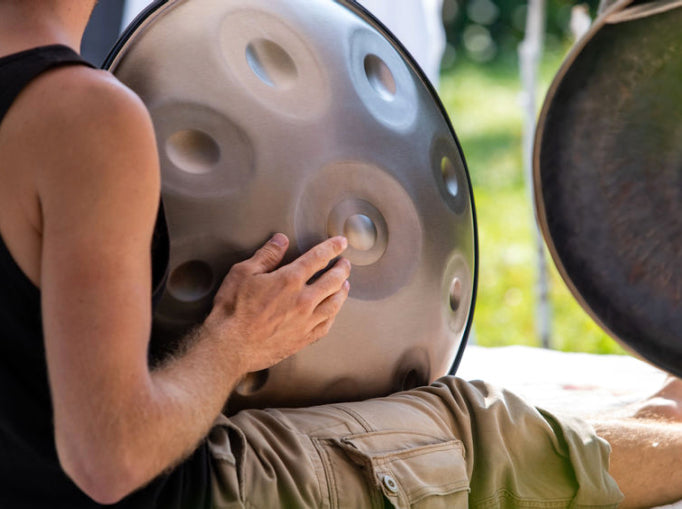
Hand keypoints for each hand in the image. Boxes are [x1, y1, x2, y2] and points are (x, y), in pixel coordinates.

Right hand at [206, 233, 350, 374]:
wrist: (230, 347)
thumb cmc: (232, 310)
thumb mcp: (243, 273)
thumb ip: (266, 255)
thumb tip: (281, 240)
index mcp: (290, 279)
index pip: (318, 257)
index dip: (332, 247)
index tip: (341, 242)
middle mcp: (303, 300)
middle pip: (333, 280)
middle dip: (342, 268)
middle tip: (345, 263)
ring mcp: (306, 321)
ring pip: (335, 303)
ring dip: (342, 291)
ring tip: (345, 284)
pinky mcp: (303, 339)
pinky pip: (326, 325)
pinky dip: (334, 315)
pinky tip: (333, 311)